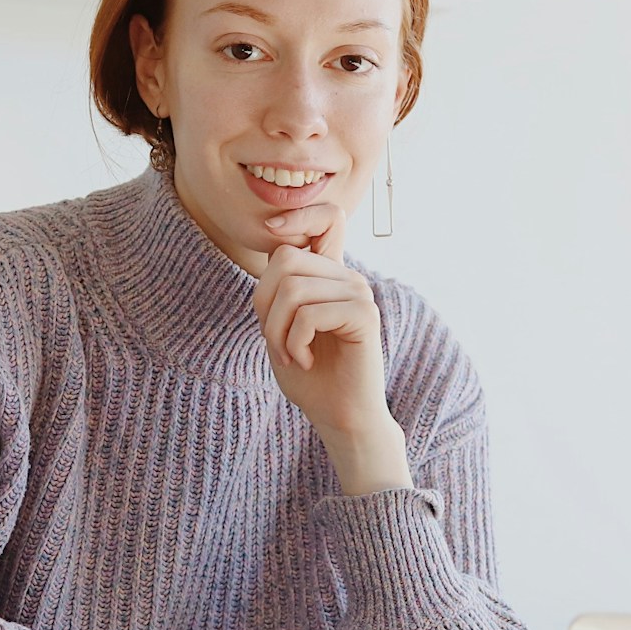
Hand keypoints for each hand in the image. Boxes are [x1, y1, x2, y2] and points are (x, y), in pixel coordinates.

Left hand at [251, 201, 406, 489]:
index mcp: (329, 275)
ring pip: (293, 290)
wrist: (339, 416)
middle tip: (276, 340)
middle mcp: (347, 277)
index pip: (327, 217)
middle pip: (285, 260)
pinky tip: (304, 360)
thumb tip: (276, 248)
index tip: (272, 228)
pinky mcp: (364, 316)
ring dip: (278, 331)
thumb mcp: (281, 327)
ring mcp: (358, 294)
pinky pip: (310, 315)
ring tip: (291, 354)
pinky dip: (294, 342)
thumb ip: (279, 290)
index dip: (299, 213)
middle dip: (266, 306)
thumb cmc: (309, 376)